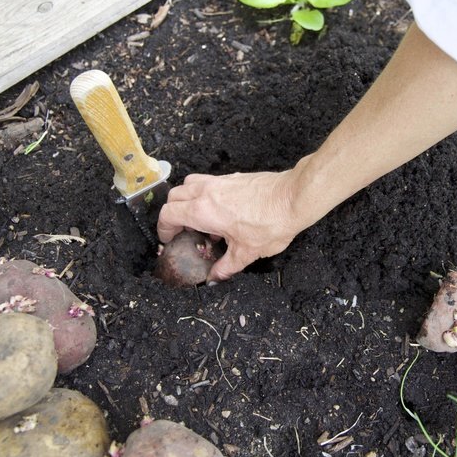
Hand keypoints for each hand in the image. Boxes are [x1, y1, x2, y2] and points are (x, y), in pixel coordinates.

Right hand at [157, 170, 305, 281]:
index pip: (168, 214)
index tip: (169, 239)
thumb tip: (214, 278)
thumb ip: (226, 267)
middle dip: (172, 214)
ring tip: (200, 219)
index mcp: (203, 211)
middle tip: (182, 231)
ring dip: (186, 200)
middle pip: (174, 197)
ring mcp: (219, 181)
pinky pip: (208, 182)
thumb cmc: (271, 222)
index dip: (163, 228)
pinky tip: (221, 212)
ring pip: (189, 184)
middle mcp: (206, 192)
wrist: (294, 198)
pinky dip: (205, 194)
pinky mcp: (233, 178)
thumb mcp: (246, 253)